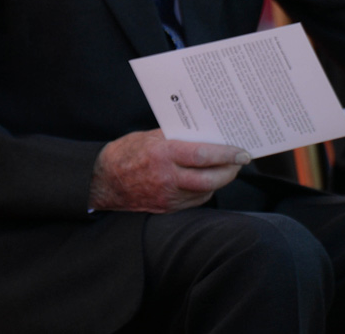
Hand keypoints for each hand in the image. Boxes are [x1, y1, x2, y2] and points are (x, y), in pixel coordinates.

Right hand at [88, 129, 249, 212]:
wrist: (103, 182)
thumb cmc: (125, 154)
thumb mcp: (148, 137)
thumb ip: (174, 138)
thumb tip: (202, 136)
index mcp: (163, 154)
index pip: (204, 155)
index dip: (227, 154)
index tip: (242, 152)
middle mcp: (167, 177)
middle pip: (211, 178)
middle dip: (230, 170)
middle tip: (239, 162)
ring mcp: (168, 196)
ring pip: (206, 191)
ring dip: (219, 180)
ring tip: (225, 169)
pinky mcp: (168, 208)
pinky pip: (195, 200)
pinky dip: (204, 190)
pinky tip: (206, 181)